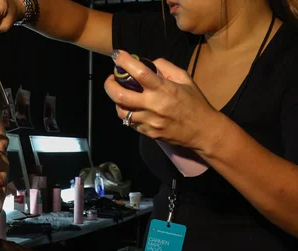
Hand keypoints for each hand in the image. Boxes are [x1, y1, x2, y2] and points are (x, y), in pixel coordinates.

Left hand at [103, 50, 223, 151]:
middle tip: (111, 78)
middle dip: (109, 85)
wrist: (202, 131)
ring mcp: (148, 122)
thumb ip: (165, 68)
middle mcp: (153, 106)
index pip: (139, 73)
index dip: (124, 62)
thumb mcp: (185, 79)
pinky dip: (128, 113)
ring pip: (121, 112)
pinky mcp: (147, 133)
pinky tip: (133, 107)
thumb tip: (146, 62)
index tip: (117, 55)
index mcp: (163, 89)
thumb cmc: (195, 102)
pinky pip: (130, 122)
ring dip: (117, 101)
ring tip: (122, 94)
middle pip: (119, 96)